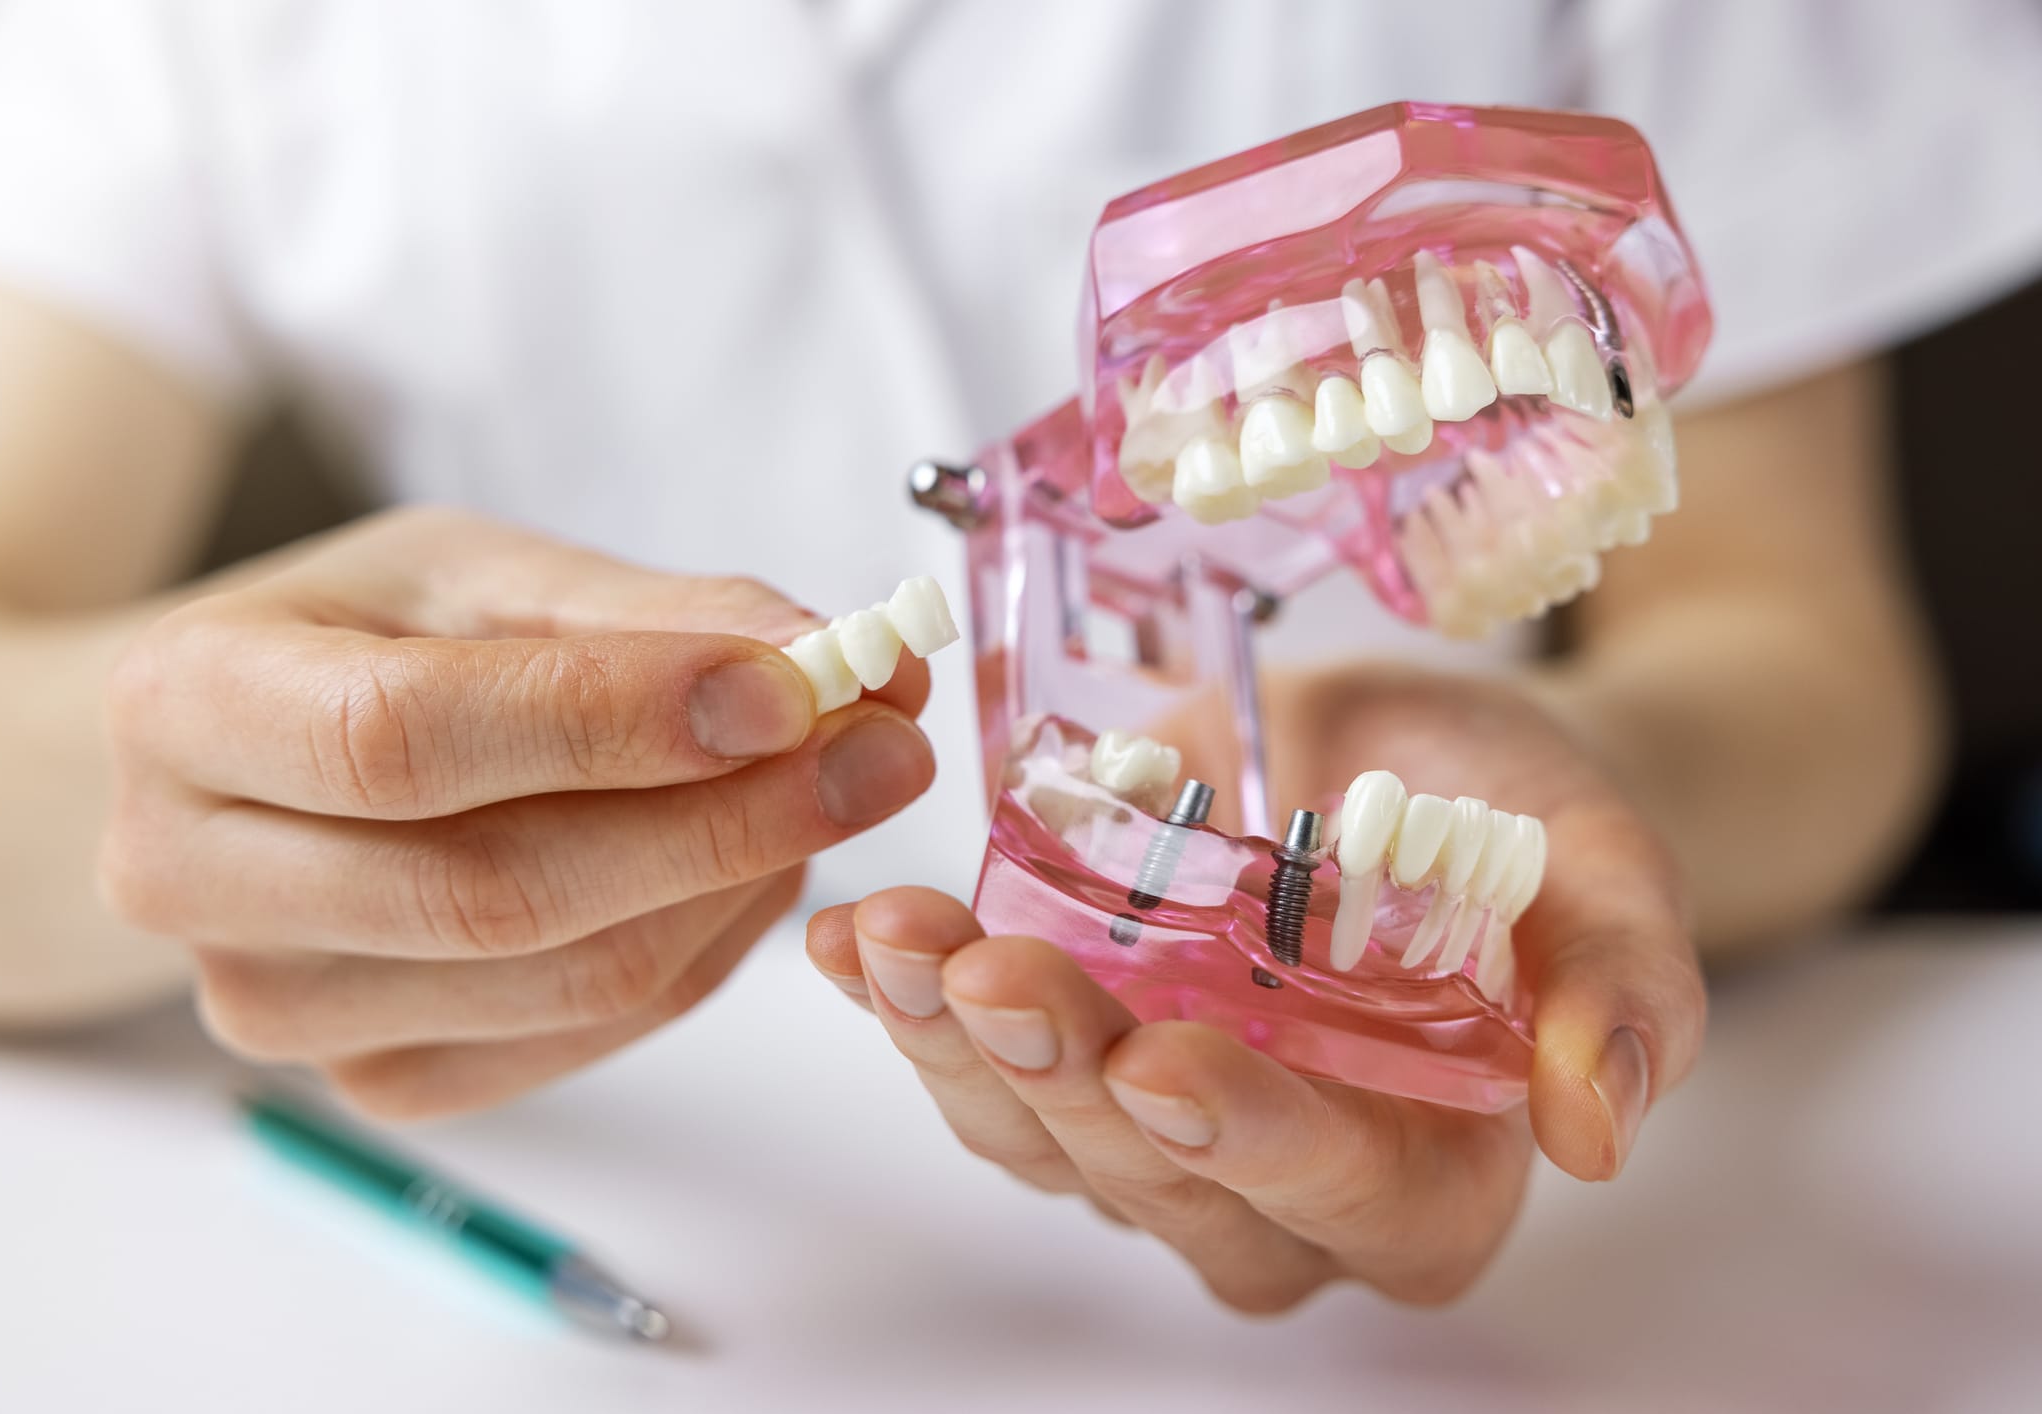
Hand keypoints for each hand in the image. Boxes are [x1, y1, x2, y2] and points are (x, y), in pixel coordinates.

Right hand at [101, 507, 934, 1115]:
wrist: (258, 759)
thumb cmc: (368, 640)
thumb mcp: (485, 575)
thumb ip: (652, 616)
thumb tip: (835, 657)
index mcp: (187, 705)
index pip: (404, 737)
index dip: (614, 719)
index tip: (796, 686)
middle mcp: (194, 880)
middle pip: (496, 889)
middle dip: (730, 819)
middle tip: (890, 746)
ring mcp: (279, 1009)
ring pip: (566, 977)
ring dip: (739, 883)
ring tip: (833, 786)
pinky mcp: (374, 1082)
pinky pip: (586, 1036)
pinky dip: (704, 946)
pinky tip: (751, 864)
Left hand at [806, 664, 1702, 1309]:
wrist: (1416, 758)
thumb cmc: (1525, 821)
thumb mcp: (1603, 868)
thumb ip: (1625, 989)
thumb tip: (1601, 1130)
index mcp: (1430, 1177)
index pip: (1346, 1196)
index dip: (1253, 1142)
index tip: (1166, 1063)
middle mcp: (1280, 1190)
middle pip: (1160, 1179)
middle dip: (1066, 1078)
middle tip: (995, 973)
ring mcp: (1157, 1135)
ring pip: (1041, 1136)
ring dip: (954, 1044)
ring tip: (898, 940)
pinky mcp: (1070, 1061)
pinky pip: (975, 1060)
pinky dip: (906, 999)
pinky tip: (858, 937)